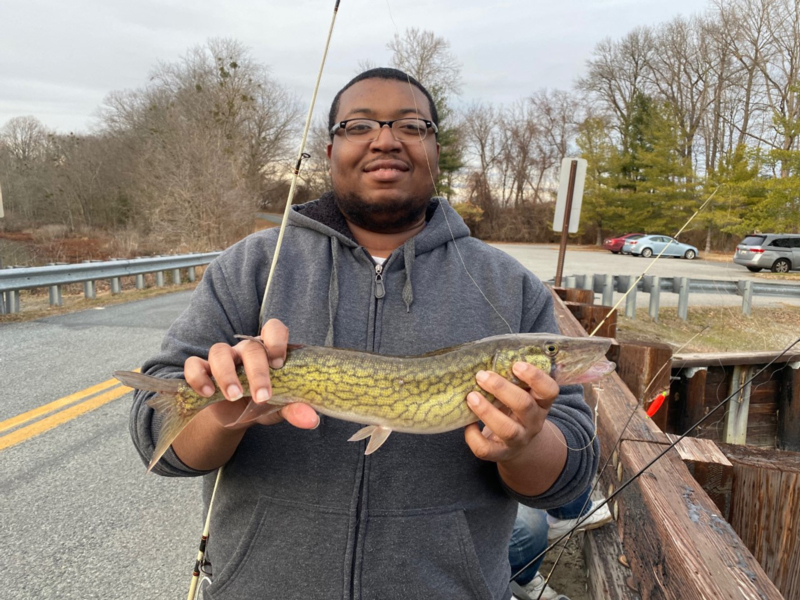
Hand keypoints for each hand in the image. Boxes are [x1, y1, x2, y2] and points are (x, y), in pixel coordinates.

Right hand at [183, 318, 318, 429]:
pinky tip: (207, 393)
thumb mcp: (280, 407)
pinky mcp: (202, 370)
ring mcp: (223, 358)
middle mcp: (245, 350)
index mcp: (268, 351)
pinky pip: (193, 365)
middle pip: (249, 347)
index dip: (276, 339)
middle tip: (262, 397)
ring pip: (219, 351)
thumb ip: (295, 409)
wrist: (236, 416)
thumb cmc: (264, 403)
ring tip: (235, 396)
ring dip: (227, 374)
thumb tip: (311, 420)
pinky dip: (198, 377)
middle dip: (257, 372)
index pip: (273, 328)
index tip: (280, 363)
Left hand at [464, 362, 559, 463]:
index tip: (516, 365)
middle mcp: (533, 422)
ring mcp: (518, 440)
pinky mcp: (500, 453)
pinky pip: (486, 449)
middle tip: (482, 376)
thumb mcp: (523, 395)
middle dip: (502, 389)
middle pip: (524, 406)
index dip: (536, 377)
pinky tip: (467, 422)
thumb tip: (487, 356)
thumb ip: (513, 380)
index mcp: (541, 404)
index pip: (550, 390)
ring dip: (487, 411)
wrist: (518, 447)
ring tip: (471, 396)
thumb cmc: (515, 411)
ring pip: (507, 430)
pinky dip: (473, 436)